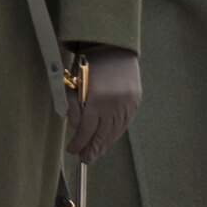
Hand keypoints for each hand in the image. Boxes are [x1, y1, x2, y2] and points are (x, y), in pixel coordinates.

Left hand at [65, 44, 142, 164]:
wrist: (114, 46)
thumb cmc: (89, 62)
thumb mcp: (75, 83)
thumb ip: (74, 107)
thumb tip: (77, 128)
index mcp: (97, 99)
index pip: (86, 130)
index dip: (78, 142)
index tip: (72, 150)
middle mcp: (114, 104)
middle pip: (102, 135)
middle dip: (92, 149)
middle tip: (85, 160)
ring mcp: (127, 104)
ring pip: (115, 132)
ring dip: (105, 145)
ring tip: (96, 153)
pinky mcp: (135, 101)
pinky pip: (125, 124)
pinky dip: (115, 134)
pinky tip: (108, 140)